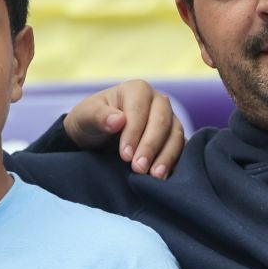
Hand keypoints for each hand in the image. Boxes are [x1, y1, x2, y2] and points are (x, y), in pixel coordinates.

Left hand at [62, 80, 185, 178]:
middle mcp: (159, 102)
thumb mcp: (85, 116)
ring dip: (166, 157)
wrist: (95, 136)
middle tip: (138, 169)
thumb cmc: (90, 122)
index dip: (134, 133)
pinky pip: (181, 150)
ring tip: (155, 177)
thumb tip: (118, 120)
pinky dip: (175, 163)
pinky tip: (165, 178)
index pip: (140, 110)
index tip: (125, 155)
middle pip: (162, 122)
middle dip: (150, 147)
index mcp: (138, 90)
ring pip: (176, 136)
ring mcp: (170, 120)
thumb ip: (98, 116)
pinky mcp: (174, 139)